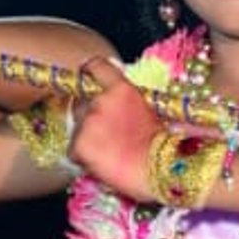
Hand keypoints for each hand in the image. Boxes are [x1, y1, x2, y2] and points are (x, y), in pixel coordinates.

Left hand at [65, 62, 163, 197]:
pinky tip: (102, 165)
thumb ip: (131, 102)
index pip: (97, 67)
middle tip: (106, 134)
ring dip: (88, 138)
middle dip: (90, 115)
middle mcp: (101, 100)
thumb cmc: (164, 147)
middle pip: (83, 102)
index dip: (90, 70)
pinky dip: (83, 157)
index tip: (87, 74)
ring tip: (109, 154)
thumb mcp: (153, 113)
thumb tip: (120, 106)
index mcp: (122, 89)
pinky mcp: (79, 144)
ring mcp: (88, 122)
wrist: (160, 171)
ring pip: (77, 127)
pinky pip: (74, 150)